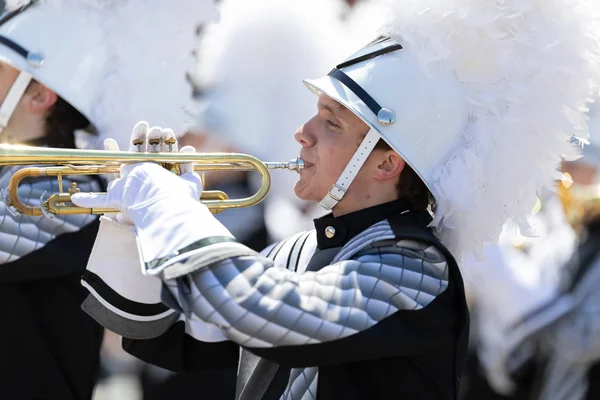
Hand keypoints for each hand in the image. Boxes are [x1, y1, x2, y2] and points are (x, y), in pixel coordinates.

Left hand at [72, 121, 232, 265]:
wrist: (162, 204)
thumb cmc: (138, 197)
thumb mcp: (112, 197)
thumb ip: (94, 199)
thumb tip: (72, 199)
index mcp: (134, 178)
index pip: (123, 162)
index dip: (116, 151)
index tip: (110, 139)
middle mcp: (152, 177)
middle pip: (148, 154)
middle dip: (146, 139)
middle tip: (146, 125)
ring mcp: (171, 179)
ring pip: (168, 156)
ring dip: (167, 143)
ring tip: (164, 130)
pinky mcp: (187, 182)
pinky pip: (188, 166)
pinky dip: (188, 157)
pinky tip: (187, 148)